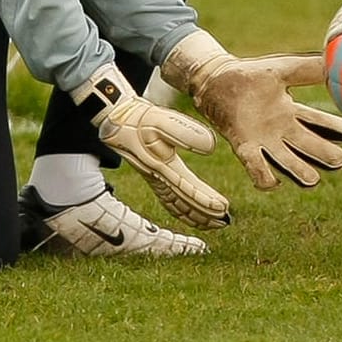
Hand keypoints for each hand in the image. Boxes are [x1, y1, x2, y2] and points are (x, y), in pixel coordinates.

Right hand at [72, 63, 230, 228]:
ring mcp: (154, 180)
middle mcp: (158, 178)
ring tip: (215, 223)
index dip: (206, 200)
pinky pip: (169, 202)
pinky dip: (182, 211)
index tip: (224, 208)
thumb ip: (187, 133)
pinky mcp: (153, 177)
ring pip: (177, 206)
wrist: (115, 118)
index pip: (188, 188)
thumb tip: (211, 147)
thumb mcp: (162, 120)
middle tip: (225, 222)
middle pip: (184, 203)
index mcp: (162, 166)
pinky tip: (190, 214)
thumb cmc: (139, 118)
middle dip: (204, 214)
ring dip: (195, 216)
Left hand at [161, 30, 341, 190]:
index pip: (318, 122)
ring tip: (312, 180)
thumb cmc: (249, 74)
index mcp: (291, 112)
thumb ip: (308, 68)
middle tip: (339, 161)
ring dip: (298, 170)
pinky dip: (263, 176)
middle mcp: (280, 130)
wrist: (215, 78)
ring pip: (285, 160)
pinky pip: (255, 165)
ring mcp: (262, 140)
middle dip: (322, 154)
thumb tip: (336, 62)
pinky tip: (273, 182)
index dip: (334, 128)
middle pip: (306, 145)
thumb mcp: (283, 68)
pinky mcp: (243, 145)